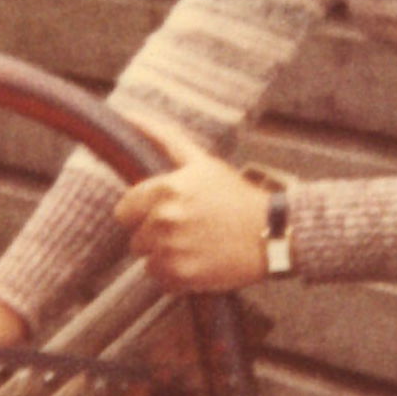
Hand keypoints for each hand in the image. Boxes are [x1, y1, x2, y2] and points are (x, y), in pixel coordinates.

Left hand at [113, 111, 268, 291]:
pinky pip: (160, 279)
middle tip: (189, 229)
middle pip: (136, 238)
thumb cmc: (236, 197)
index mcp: (166, 190)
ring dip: (166, 256)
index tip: (169, 213)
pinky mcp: (181, 276)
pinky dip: (176, 275)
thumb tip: (130, 116)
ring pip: (147, 259)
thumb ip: (163, 139)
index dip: (144, 213)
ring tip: (197, 246)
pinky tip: (199, 262)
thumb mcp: (202, 163)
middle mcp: (164, 220)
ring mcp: (172, 250)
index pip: (124, 211)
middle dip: (155, 235)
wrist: (272, 234)